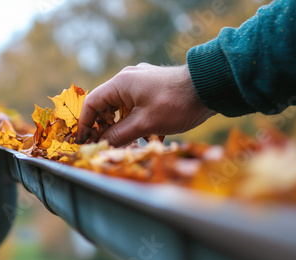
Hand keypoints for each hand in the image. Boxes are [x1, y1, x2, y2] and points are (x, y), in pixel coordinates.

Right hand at [77, 63, 215, 146]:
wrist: (210, 87)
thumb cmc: (176, 104)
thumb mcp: (145, 123)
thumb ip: (119, 134)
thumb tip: (101, 144)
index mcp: (121, 83)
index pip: (92, 103)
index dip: (85, 123)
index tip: (84, 140)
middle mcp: (128, 79)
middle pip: (106, 105)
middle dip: (104, 126)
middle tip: (105, 144)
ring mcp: (142, 81)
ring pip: (122, 106)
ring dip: (121, 125)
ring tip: (127, 143)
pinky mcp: (154, 87)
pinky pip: (136, 105)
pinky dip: (136, 120)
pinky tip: (146, 136)